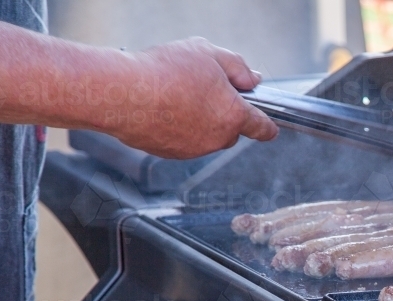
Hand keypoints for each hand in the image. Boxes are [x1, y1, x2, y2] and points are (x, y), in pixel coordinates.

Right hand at [104, 38, 278, 158]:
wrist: (122, 94)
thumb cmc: (164, 72)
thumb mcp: (208, 54)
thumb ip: (237, 67)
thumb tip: (253, 79)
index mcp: (233, 115)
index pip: (262, 128)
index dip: (268, 125)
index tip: (270, 127)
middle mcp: (217, 138)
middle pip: (231, 129)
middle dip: (224, 113)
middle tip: (204, 89)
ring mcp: (194, 150)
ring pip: (206, 135)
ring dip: (199, 119)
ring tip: (176, 94)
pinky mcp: (172, 154)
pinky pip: (182, 140)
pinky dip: (177, 127)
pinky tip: (162, 106)